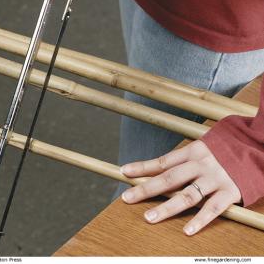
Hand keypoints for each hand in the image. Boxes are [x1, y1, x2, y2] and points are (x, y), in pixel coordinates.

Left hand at [120, 140, 241, 234]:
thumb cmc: (227, 147)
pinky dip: (200, 220)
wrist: (256, 145)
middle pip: (169, 178)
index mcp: (193, 151)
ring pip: (187, 195)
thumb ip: (187, 156)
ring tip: (150, 218)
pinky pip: (213, 208)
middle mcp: (200, 164)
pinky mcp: (230, 191)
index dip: (143, 167)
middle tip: (128, 198)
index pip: (162, 161)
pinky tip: (187, 230)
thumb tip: (164, 166)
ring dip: (167, 207)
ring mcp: (215, 178)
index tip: (125, 172)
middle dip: (146, 189)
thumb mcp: (205, 145)